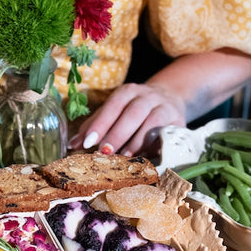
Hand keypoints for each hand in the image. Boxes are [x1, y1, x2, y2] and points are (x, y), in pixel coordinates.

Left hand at [69, 82, 186, 157]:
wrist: (170, 99)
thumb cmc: (132, 111)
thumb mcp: (113, 113)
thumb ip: (94, 127)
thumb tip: (72, 145)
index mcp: (128, 92)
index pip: (113, 105)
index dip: (101, 124)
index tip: (88, 143)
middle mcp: (147, 96)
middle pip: (133, 112)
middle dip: (118, 133)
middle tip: (105, 152)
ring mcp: (165, 108)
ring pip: (153, 122)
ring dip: (137, 142)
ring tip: (124, 158)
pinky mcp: (178, 122)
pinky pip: (168, 134)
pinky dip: (156, 146)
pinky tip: (146, 158)